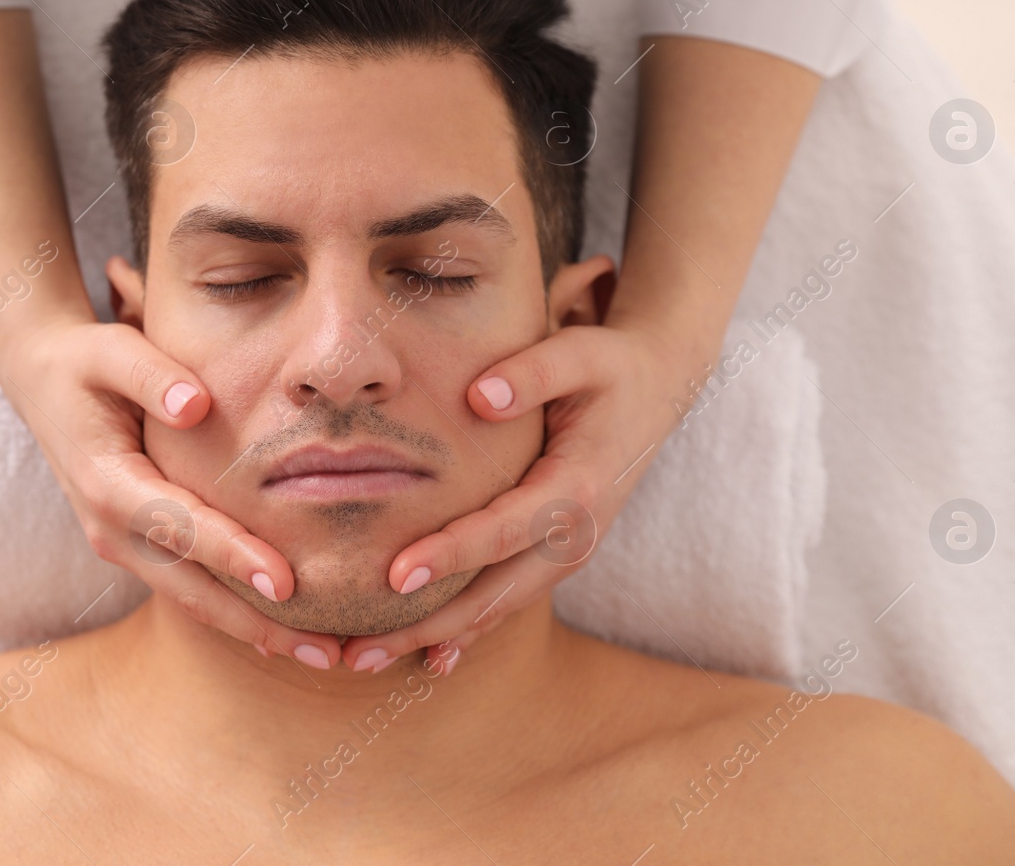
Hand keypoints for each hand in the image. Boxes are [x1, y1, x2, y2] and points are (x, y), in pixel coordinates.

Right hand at [0, 313, 346, 669]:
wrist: (42, 383)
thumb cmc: (87, 364)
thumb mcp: (110, 352)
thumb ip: (152, 376)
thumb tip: (195, 405)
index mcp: (107, 483)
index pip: (181, 526)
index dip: (234, 556)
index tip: (287, 583)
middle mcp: (112, 529)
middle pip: (193, 590)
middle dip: (260, 624)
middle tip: (327, 652)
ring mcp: (122, 546)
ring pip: (194, 601)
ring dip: (256, 631)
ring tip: (322, 654)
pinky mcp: (138, 548)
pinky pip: (190, 590)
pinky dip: (237, 614)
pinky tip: (284, 633)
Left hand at [338, 319, 704, 673]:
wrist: (655, 389)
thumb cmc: (609, 367)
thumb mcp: (581, 353)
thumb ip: (534, 371)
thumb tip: (481, 395)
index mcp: (577, 488)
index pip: (504, 529)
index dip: (451, 553)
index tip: (395, 575)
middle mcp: (576, 535)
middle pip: (495, 592)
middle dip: (427, 624)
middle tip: (360, 650)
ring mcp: (568, 553)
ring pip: (498, 608)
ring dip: (435, 638)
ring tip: (366, 659)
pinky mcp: (555, 556)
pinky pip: (508, 602)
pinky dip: (468, 633)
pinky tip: (427, 662)